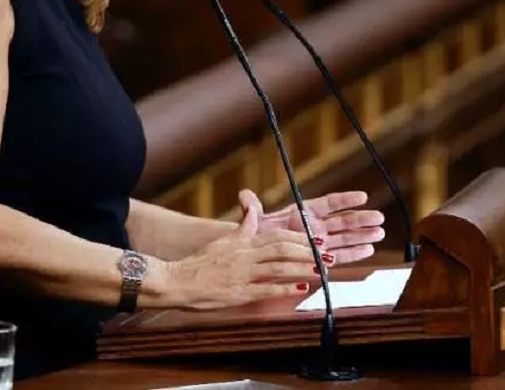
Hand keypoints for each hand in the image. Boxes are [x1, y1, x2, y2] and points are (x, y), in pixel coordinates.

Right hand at [155, 201, 318, 310]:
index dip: (300, 238)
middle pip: (282, 249)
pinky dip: (285, 287)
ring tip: (322, 270)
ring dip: (302, 268)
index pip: (277, 235)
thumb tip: (254, 212)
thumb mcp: (223, 240)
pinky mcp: (238, 292)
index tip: (318, 240)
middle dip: (308, 252)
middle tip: (328, 255)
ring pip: (278, 267)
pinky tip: (301, 287)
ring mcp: (242, 274)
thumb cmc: (200, 262)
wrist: (177, 280)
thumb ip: (243, 227)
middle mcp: (245, 255)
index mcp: (243, 242)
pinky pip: (266, 288)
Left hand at [245, 188, 384, 265]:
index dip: (345, 200)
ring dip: (362, 236)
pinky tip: (368, 250)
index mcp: (303, 212)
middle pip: (342, 221)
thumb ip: (251, 209)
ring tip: (380, 233)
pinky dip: (353, 254)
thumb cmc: (257, 235)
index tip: (363, 197)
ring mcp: (319, 243)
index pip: (328, 203)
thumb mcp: (254, 222)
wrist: (255, 254)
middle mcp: (315, 226)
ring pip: (345, 238)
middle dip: (361, 220)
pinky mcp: (319, 259)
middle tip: (379, 218)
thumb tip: (243, 196)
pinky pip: (339, 256)